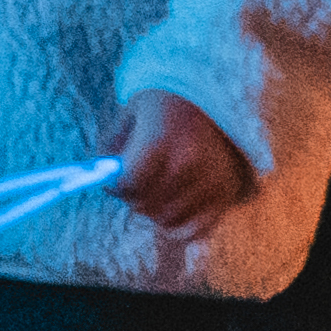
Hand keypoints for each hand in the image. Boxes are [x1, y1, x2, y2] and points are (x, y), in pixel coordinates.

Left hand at [109, 89, 252, 228]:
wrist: (211, 102)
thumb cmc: (160, 110)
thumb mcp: (129, 117)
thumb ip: (111, 149)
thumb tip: (102, 181)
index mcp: (162, 137)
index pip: (132, 181)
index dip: (118, 185)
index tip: (117, 180)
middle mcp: (190, 160)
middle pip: (147, 203)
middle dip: (134, 198)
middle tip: (137, 185)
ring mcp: (211, 180)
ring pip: (168, 219)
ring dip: (156, 211)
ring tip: (157, 190)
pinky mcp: (227, 194)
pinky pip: (196, 228)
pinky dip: (180, 224)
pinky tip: (174, 205)